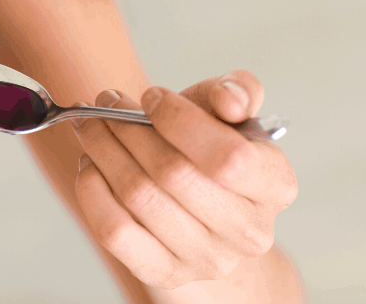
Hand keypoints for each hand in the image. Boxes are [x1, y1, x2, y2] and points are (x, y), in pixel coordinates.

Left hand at [71, 70, 297, 288]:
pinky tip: (90, 165)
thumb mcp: (230, 113)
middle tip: (105, 103)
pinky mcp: (165, 273)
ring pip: (139, 197)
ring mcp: (207, 259)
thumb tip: (229, 99)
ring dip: (103, 151)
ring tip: (91, 126)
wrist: (204, 211)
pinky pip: (115, 231)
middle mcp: (248, 231)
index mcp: (275, 185)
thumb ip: (238, 90)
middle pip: (172, 173)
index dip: (179, 120)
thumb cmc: (213, 150)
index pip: (227, 156)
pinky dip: (93, 191)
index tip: (151, 95)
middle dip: (128, 128)